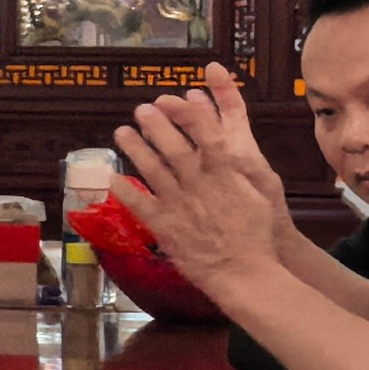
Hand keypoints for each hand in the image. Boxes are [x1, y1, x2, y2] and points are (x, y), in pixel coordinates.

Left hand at [110, 65, 297, 285]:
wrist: (243, 272)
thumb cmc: (256, 236)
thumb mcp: (257, 196)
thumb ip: (237, 172)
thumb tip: (226, 150)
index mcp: (225, 176)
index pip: (208, 138)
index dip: (193, 116)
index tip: (181, 97)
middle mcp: (199, 186)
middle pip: (175, 149)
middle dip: (158, 125)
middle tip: (143, 108)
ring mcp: (180, 205)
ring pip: (153, 170)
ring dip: (136, 149)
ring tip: (121, 131)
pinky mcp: (165, 226)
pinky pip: (140, 205)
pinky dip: (124, 190)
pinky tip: (111, 177)